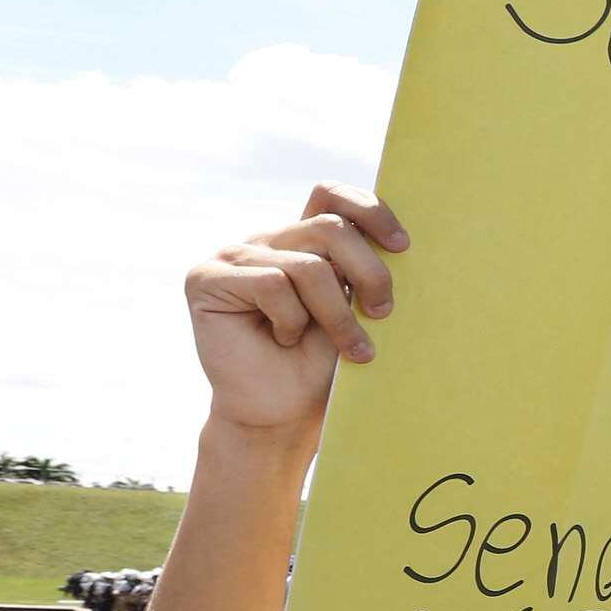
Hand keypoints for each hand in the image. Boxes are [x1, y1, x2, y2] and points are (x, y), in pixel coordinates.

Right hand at [183, 185, 405, 433]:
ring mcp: (234, 256)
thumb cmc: (322, 367)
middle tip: (383, 314)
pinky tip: (283, 340)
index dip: (370, 210)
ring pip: (308, 265)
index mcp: (302, 241)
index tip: (402, 247)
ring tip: (348, 348)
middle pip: (331, 227)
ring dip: (336, 314)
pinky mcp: (207, 279)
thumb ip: (358, 270)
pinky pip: (271, 283)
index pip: (331, 195)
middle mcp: (267, 241)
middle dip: (369, 273)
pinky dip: (291, 319)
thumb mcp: (353, 311)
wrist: (282, 415)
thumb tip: (398, 240)